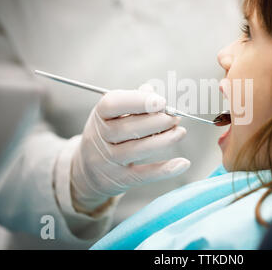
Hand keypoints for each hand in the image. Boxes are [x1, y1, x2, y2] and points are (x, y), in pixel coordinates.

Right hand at [70, 85, 189, 212]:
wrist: (88, 172)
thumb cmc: (107, 135)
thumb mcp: (112, 115)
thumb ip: (132, 102)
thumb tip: (151, 90)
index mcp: (99, 116)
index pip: (112, 104)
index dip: (138, 101)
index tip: (162, 101)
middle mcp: (99, 138)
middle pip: (128, 128)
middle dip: (157, 121)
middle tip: (176, 117)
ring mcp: (108, 161)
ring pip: (137, 150)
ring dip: (164, 140)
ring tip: (180, 132)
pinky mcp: (121, 179)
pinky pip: (145, 175)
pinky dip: (165, 170)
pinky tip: (183, 163)